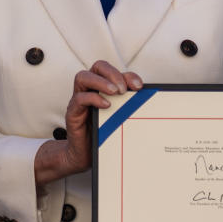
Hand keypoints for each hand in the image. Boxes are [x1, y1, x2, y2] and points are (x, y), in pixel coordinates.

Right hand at [34, 61, 142, 185]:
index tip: (140, 86)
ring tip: (115, 91)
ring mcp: (80, 100)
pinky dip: (93, 98)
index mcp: (103, 89)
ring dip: (101, 81)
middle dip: (113, 73)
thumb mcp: (120, 118)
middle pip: (98, 67)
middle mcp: (90, 90)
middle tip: (124, 89)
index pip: (114, 71)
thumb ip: (129, 108)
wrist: (85, 155)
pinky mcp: (73, 112)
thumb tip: (149, 104)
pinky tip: (106, 105)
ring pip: (83, 77)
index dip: (127, 75)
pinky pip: (79, 98)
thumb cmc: (104, 134)